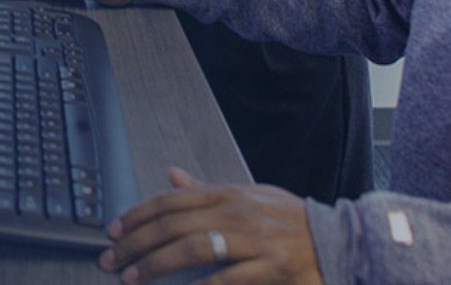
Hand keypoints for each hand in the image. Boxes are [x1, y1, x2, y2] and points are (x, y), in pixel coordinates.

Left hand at [99, 167, 322, 284]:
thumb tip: (171, 175)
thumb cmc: (288, 220)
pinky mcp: (270, 268)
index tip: (113, 231)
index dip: (137, 215)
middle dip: (136, 243)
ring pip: (193, 249)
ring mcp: (254, 240)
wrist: (339, 239)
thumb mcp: (248, 196)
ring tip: (133, 277)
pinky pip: (227, 279)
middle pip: (173, 225)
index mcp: (228, 194)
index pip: (170, 201)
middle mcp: (236, 213)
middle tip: (112, 259)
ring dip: (157, 265)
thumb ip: (207, 190)